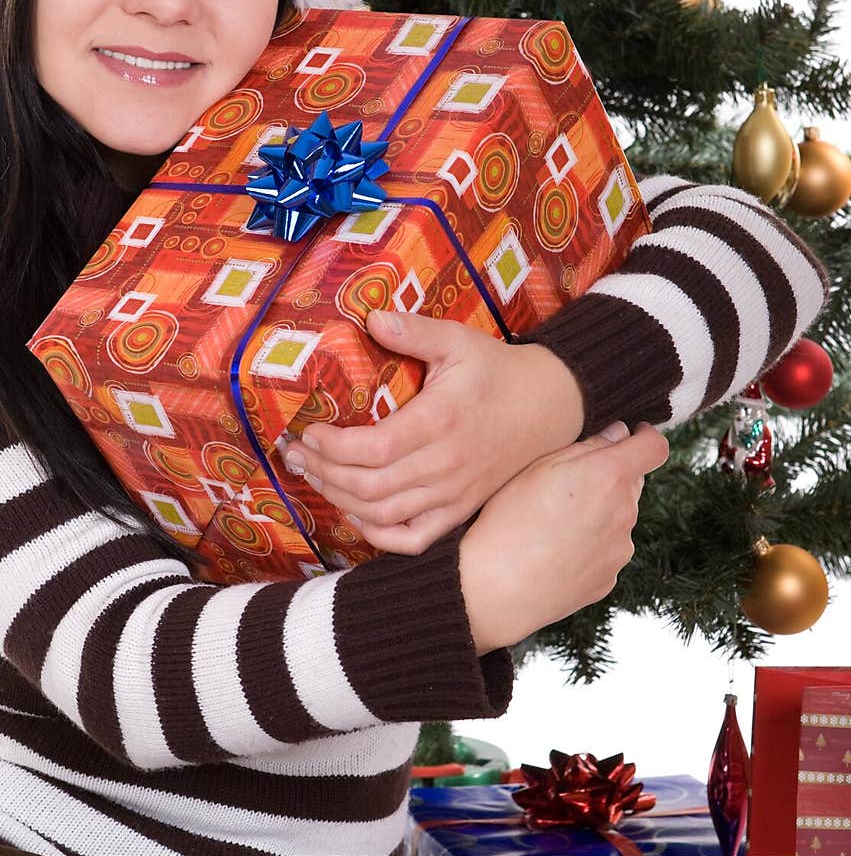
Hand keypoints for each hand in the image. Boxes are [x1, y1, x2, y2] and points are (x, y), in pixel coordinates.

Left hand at [277, 309, 586, 553]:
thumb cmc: (497, 371)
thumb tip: (370, 316)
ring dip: (341, 500)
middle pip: (370, 485)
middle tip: (296, 454)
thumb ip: (413, 330)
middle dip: (324, 472)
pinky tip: (356, 513)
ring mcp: (454, 494)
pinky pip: (413, 538)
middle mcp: (446, 465)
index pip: (375, 449)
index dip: (334, 447)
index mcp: (442, 420)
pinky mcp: (460, 510)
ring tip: (315, 476)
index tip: (309, 431)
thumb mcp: (457, 340)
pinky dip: (378, 534)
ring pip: (384, 513)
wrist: (549, 406)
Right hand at [459, 423, 669, 654]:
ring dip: (599, 512)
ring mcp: (619, 550)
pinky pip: (607, 551)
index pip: (653, 447)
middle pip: (633, 483)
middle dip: (610, 476)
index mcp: (609, 476)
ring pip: (619, 518)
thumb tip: (618, 434)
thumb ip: (587, 445)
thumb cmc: (508, 520)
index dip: (645, 437)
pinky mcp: (609, 579)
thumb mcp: (537, 466)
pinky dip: (590, 545)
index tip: (631, 436)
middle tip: (566, 484)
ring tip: (553, 524)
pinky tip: (555, 551)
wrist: (495, 588)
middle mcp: (624, 513)